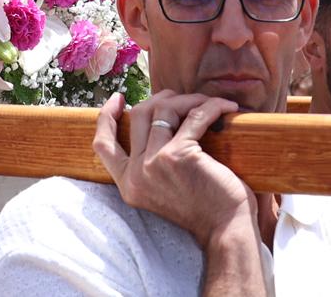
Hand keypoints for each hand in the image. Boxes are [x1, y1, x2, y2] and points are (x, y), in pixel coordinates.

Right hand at [93, 89, 253, 249]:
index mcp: (128, 184)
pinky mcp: (180, 155)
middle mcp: (136, 174)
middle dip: (162, 99)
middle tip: (182, 99)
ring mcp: (155, 163)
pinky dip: (212, 106)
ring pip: (165, 109)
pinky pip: (195, 116)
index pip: (103, 145)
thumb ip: (150, 163)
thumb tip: (153, 118)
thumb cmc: (203, 208)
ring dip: (190, 100)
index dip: (106, 116)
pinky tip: (227, 108)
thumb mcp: (161, 188)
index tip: (118, 99)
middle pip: (139, 115)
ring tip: (208, 103)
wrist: (226, 232)